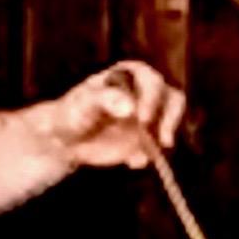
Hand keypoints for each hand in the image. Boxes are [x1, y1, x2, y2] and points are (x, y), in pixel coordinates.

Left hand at [35, 60, 185, 171]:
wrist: (65, 139)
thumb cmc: (73, 112)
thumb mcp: (84, 103)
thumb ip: (106, 99)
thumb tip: (130, 107)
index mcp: (131, 76)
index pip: (153, 82)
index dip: (152, 99)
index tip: (143, 118)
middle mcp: (145, 93)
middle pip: (173, 99)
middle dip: (169, 119)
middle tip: (162, 140)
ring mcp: (149, 116)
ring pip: (170, 123)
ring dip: (162, 139)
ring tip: (144, 156)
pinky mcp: (147, 138)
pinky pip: (158, 147)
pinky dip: (148, 156)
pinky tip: (131, 162)